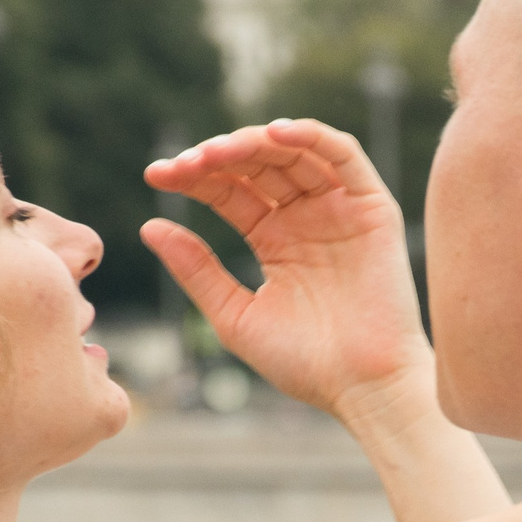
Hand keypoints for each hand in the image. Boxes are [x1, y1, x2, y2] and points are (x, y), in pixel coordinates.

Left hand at [141, 120, 429, 422]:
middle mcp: (306, 217)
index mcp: (274, 239)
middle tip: (184, 164)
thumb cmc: (303, 363)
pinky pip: (344, 155)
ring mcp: (340, 210)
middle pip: (257, 165)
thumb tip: (148, 226)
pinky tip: (274, 133)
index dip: (192, 178)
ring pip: (294, 152)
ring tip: (218, 151)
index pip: (228, 190)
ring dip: (254, 143)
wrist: (363, 388)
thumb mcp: (234, 315)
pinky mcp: (373, 208)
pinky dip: (311, 135)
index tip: (155, 175)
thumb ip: (196, 270)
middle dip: (217, 158)